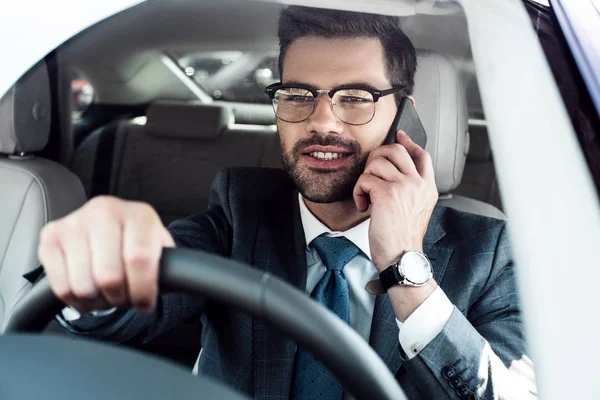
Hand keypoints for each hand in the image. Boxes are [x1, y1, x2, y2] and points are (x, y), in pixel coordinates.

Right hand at [38, 196, 174, 314]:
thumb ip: (167, 266)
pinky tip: (89, 293)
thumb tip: (170, 286)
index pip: (140, 259)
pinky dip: (77, 301)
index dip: (143, 290)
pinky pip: (61, 286)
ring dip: (98, 301)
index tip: (145, 304)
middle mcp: (104, 211)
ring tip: (107, 295)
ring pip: (83, 285)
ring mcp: (74, 222)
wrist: (110, 226)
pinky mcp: (50, 237)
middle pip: (109, 276)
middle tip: (125, 300)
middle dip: (119, 299)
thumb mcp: (160, 249)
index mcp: (139, 214)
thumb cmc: (138, 243)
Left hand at [353, 130, 437, 269]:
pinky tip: (364, 206)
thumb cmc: (404, 238)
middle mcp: (418, 183)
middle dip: (377, 157)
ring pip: (376, 163)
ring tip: (367, 197)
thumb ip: (411, 189)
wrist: (403, 257)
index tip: (399, 135)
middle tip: (370, 174)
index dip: (408, 142)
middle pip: (396, 150)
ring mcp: (403, 187)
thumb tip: (392, 171)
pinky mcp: (386, 194)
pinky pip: (364, 180)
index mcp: (428, 187)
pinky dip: (358, 192)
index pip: (421, 155)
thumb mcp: (417, 210)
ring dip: (365, 179)